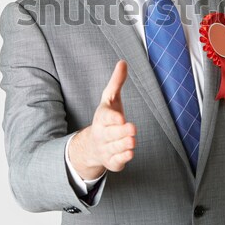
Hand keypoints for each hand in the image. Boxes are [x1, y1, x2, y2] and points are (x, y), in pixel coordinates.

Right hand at [68, 60, 136, 179]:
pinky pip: (116, 162)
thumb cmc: (106, 118)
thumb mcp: (110, 99)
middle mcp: (102, 134)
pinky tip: (129, 153)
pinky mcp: (112, 161)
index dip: (112, 118)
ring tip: (132, 141)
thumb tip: (123, 62)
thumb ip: (116, 82)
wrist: (93, 144)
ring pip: (115, 148)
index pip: (106, 117)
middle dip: (120, 132)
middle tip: (131, 129)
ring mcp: (106, 148)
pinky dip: (122, 158)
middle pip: (111, 134)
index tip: (120, 117)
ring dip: (123, 145)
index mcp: (102, 117)